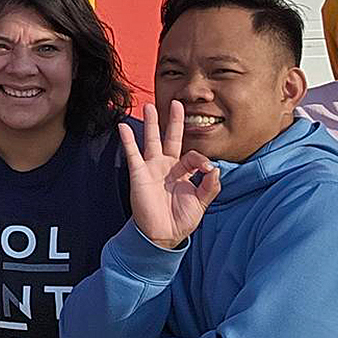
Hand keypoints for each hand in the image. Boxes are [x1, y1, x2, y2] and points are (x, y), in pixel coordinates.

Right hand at [119, 102, 220, 249]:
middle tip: (177, 103)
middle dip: (174, 121)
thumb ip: (210, 186)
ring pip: (152, 140)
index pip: (192, 155)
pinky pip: (132, 153)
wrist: (162, 235)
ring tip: (149, 106)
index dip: (201, 158)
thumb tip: (215, 168)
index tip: (207, 168)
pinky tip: (123, 126)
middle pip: (171, 138)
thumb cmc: (181, 219)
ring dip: (151, 123)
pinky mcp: (139, 173)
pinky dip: (127, 139)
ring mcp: (152, 167)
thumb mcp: (202, 204)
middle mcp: (167, 166)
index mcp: (183, 172)